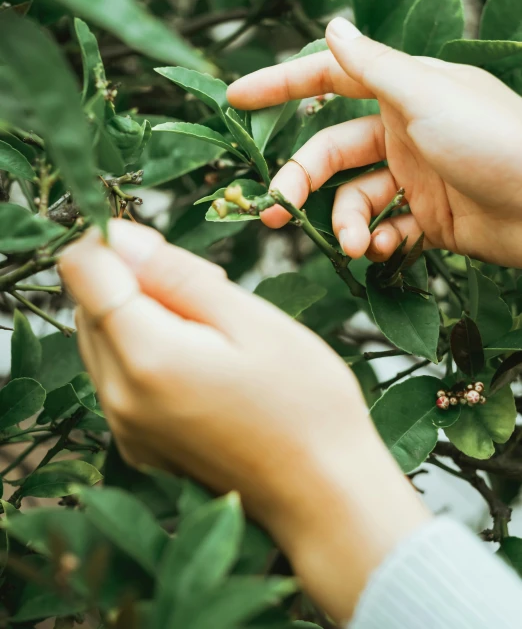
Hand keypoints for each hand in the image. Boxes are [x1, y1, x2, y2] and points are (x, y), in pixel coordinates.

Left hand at [59, 220, 428, 621]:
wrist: (322, 496)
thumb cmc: (304, 403)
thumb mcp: (250, 320)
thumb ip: (175, 274)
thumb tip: (118, 236)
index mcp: (147, 358)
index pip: (83, 270)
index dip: (112, 239)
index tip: (161, 246)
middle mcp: (118, 397)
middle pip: (89, 303)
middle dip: (133, 278)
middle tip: (204, 290)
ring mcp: (124, 427)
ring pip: (101, 338)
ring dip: (140, 313)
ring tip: (209, 327)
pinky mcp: (137, 443)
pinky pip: (117, 376)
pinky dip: (145, 350)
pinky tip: (200, 361)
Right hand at [228, 17, 521, 268]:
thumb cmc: (494, 139)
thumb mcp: (426, 96)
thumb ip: (373, 67)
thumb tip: (331, 26)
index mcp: (402, 91)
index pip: (329, 79)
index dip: (281, 85)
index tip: (237, 98)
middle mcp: (404, 131)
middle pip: (331, 153)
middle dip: (301, 181)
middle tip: (276, 210)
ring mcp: (417, 178)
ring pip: (356, 198)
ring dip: (346, 223)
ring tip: (353, 245)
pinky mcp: (431, 220)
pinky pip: (387, 229)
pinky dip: (379, 241)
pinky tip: (385, 249)